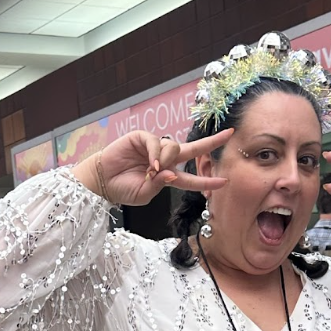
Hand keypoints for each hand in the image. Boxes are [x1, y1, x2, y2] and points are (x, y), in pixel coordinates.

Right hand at [74, 128, 231, 207]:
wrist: (101, 182)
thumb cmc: (122, 190)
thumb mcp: (144, 195)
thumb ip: (159, 186)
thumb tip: (171, 173)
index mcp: (167, 176)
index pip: (191, 179)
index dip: (206, 181)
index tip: (224, 181)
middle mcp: (164, 160)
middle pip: (192, 149)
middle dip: (211, 142)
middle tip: (229, 134)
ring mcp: (154, 147)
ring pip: (173, 148)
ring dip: (166, 161)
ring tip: (151, 172)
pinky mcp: (142, 138)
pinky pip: (157, 142)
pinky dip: (156, 154)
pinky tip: (150, 165)